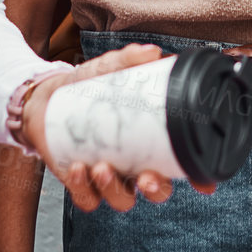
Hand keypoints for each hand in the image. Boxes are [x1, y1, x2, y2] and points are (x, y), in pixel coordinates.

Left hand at [18, 44, 215, 211]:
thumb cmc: (86, 87)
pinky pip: (87, 199)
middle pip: (156, 190)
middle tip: (147, 178)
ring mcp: (109, 177)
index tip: (204, 184)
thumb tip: (151, 52)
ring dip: (114, 189)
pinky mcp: (81, 184)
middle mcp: (134, 164)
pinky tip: (78, 168)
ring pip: (122, 199)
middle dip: (155, 190)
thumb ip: (127, 60)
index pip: (181, 165)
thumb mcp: (106, 71)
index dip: (197, 178)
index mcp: (150, 142)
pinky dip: (83, 189)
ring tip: (101, 167)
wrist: (46, 99)